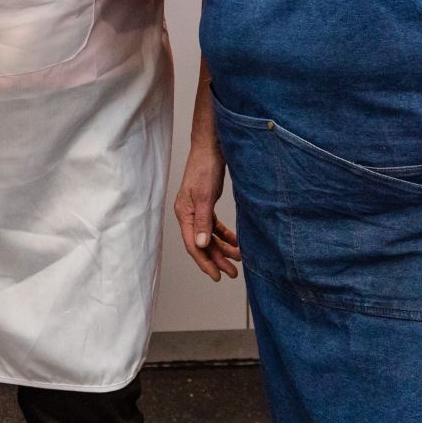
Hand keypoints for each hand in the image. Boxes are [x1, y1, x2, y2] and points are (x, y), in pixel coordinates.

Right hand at [174, 141, 240, 280]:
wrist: (210, 147)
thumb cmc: (205, 167)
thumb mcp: (205, 196)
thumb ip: (203, 221)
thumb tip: (202, 244)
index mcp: (184, 213)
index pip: (193, 245)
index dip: (205, 262)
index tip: (217, 275)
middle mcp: (188, 213)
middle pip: (202, 243)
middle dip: (217, 259)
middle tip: (232, 272)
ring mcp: (196, 209)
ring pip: (209, 236)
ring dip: (223, 248)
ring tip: (238, 258)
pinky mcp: (205, 204)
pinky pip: (213, 225)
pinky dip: (224, 234)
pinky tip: (234, 241)